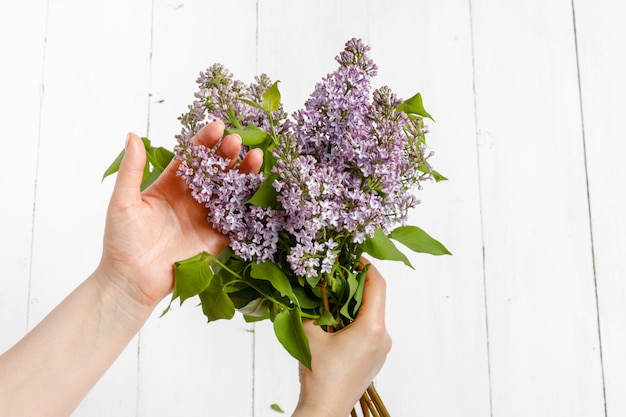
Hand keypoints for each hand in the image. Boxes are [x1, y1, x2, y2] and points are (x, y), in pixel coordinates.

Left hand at [97, 121, 262, 309]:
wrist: (132, 280)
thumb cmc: (121, 240)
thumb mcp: (123, 201)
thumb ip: (131, 169)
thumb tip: (132, 135)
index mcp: (170, 185)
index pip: (191, 157)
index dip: (204, 141)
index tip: (217, 127)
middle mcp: (191, 198)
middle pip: (215, 170)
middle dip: (227, 154)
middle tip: (238, 141)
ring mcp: (205, 217)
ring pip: (230, 190)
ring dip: (243, 173)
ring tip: (256, 157)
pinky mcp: (217, 238)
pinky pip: (237, 218)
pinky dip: (249, 203)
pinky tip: (260, 188)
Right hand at [293, 262, 391, 416]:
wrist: (325, 410)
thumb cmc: (320, 377)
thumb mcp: (310, 335)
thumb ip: (310, 307)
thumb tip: (306, 288)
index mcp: (372, 328)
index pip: (377, 285)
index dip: (366, 266)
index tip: (353, 256)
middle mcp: (383, 337)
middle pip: (375, 299)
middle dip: (355, 284)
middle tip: (334, 276)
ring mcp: (382, 350)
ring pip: (372, 315)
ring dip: (353, 304)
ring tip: (330, 300)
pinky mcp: (376, 358)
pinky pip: (370, 331)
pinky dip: (355, 321)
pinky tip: (335, 323)